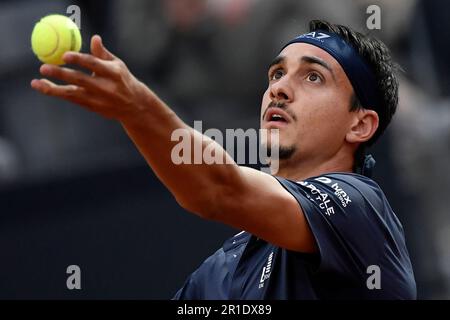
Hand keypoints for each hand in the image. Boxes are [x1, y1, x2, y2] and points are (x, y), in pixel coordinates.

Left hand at [31, 35, 151, 121]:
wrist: (134, 106)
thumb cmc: (123, 80)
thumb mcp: (118, 65)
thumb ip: (102, 53)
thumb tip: (94, 38)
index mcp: (114, 74)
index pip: (95, 65)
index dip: (80, 60)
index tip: (65, 55)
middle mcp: (106, 88)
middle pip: (81, 80)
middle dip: (62, 74)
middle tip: (44, 67)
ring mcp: (99, 100)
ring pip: (73, 93)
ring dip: (53, 88)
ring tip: (36, 82)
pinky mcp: (93, 108)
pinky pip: (72, 99)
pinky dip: (57, 93)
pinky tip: (44, 87)